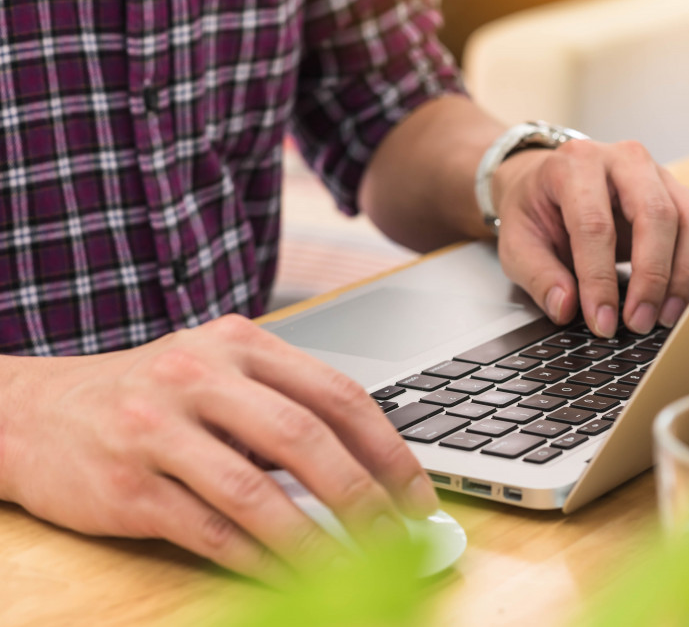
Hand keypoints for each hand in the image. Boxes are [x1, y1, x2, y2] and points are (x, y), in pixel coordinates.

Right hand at [0, 315, 437, 581]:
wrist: (34, 412)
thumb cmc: (149, 395)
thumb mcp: (217, 373)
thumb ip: (284, 404)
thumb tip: (370, 469)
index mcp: (239, 343)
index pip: (337, 394)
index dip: (389, 450)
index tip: (418, 496)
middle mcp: (200, 376)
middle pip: (305, 439)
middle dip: (364, 497)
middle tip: (399, 539)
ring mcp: (159, 429)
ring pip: (257, 493)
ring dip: (316, 542)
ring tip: (355, 572)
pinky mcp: (127, 486)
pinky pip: (210, 531)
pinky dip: (258, 561)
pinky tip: (289, 577)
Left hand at [493, 140, 688, 336]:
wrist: (549, 183)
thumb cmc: (536, 211)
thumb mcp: (516, 243)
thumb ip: (538, 276)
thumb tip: (566, 308)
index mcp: (576, 164)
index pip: (595, 224)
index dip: (599, 279)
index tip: (602, 322)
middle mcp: (626, 160)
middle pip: (657, 214)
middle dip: (652, 277)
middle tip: (640, 323)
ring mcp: (662, 176)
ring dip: (686, 276)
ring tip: (665, 318)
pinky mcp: (685, 197)